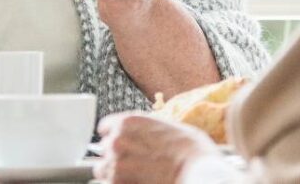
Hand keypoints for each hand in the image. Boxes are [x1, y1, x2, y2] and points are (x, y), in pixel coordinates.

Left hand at [97, 113, 220, 183]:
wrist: (197, 177)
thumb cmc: (193, 154)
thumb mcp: (174, 129)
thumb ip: (152, 130)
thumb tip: (150, 136)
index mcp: (130, 123)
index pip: (106, 127)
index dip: (115, 136)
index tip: (123, 144)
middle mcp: (117, 141)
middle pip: (104, 149)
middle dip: (116, 156)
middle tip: (135, 164)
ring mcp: (114, 166)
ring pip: (101, 170)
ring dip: (114, 173)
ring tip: (134, 178)